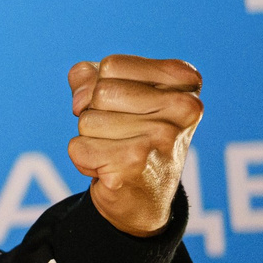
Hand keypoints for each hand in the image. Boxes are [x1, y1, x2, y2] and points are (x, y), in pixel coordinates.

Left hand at [67, 54, 202, 236]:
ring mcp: (162, 136)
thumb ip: (89, 77)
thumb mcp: (115, 93)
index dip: (101, 86)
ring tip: (118, 151)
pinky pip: (78, 148)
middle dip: (95, 113)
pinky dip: (84, 160)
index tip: (125, 108)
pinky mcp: (136, 163)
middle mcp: (184, 107)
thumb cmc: (131, 134)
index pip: (112, 66)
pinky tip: (111, 169)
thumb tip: (81, 101)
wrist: (145, 197)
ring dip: (91, 138)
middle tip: (122, 134)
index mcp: (184, 81)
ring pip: (87, 120)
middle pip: (99, 92)